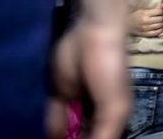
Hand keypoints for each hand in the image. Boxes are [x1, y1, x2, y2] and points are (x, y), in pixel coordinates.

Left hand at [47, 16, 128, 138]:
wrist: (93, 35)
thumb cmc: (110, 71)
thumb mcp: (115, 109)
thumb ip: (103, 137)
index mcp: (112, 118)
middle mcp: (95, 113)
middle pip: (82, 135)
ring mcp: (76, 103)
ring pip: (65, 130)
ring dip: (59, 137)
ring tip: (54, 138)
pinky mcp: (58, 93)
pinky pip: (52, 116)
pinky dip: (49, 126)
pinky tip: (48, 133)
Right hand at [128, 5, 162, 38]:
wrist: (126, 25)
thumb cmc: (135, 16)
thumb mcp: (143, 10)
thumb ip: (153, 9)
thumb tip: (162, 5)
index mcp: (145, 14)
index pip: (159, 12)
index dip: (162, 11)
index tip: (162, 11)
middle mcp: (146, 22)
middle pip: (161, 19)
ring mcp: (146, 29)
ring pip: (160, 26)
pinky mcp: (146, 34)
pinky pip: (157, 33)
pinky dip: (161, 29)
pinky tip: (160, 27)